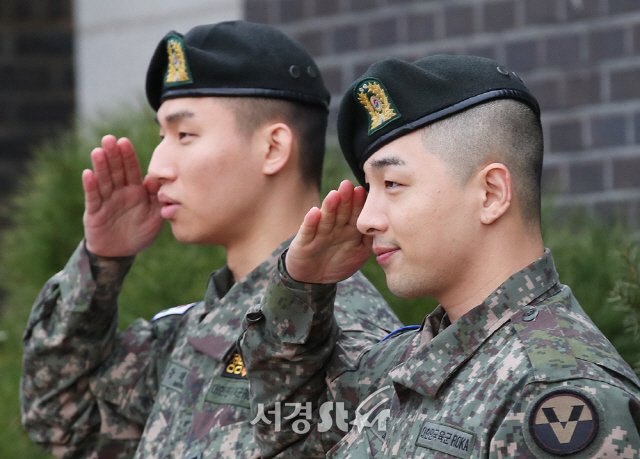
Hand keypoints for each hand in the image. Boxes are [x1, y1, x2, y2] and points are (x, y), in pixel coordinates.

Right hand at [82, 135, 162, 256]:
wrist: (121, 253)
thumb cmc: (141, 233)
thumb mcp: (155, 217)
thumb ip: (157, 199)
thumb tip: (160, 180)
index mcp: (136, 191)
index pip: (132, 170)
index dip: (128, 156)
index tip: (125, 142)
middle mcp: (120, 192)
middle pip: (116, 170)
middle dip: (113, 155)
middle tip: (109, 139)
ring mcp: (107, 201)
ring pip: (104, 180)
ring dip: (100, 166)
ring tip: (98, 151)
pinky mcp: (95, 212)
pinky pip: (93, 197)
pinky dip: (91, 186)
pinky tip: (88, 174)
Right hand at [285, 180, 371, 283]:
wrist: (314, 279)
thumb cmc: (339, 263)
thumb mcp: (359, 253)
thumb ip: (370, 239)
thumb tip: (383, 225)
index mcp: (349, 229)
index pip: (355, 214)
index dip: (358, 203)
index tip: (362, 191)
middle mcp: (334, 228)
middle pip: (340, 212)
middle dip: (345, 199)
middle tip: (348, 185)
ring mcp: (318, 234)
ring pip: (326, 219)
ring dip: (329, 207)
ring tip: (334, 195)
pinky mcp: (303, 242)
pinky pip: (308, 231)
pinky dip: (310, 222)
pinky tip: (314, 212)